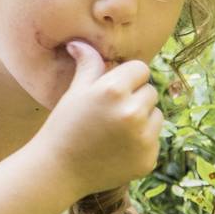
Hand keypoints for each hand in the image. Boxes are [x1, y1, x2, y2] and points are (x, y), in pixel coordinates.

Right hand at [25, 41, 162, 204]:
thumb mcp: (75, 92)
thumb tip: (80, 42)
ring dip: (142, 120)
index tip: (112, 91)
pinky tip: (118, 149)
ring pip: (156, 116)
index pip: (140, 69)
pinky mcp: (148, 159)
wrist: (58, 171)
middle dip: (134, 98)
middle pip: (150, 92)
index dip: (126, 78)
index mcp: (114, 90)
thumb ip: (87, 64)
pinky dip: (141, 143)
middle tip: (110, 114)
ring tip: (114, 131)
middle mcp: (133, 112)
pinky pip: (154, 140)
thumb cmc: (64, 126)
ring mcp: (143, 138)